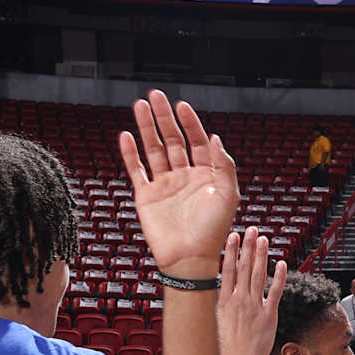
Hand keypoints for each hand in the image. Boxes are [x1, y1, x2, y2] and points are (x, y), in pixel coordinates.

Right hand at [120, 91, 239, 275]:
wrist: (189, 258)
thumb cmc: (212, 230)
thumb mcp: (228, 195)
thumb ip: (224, 165)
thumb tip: (215, 137)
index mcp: (205, 176)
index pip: (197, 142)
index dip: (190, 123)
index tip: (182, 106)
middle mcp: (184, 177)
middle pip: (172, 140)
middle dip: (164, 118)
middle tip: (156, 96)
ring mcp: (164, 185)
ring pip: (153, 150)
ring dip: (146, 128)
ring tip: (140, 106)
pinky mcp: (146, 196)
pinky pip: (136, 170)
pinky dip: (130, 153)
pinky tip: (126, 136)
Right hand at [215, 228, 285, 354]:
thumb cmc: (222, 351)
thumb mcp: (212, 325)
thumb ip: (214, 308)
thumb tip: (207, 298)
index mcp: (223, 302)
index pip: (227, 270)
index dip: (231, 251)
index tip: (233, 236)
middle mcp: (239, 300)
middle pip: (244, 267)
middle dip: (248, 246)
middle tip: (251, 230)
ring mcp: (254, 306)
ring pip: (258, 275)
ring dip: (261, 255)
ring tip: (263, 239)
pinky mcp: (268, 315)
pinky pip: (275, 292)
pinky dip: (278, 277)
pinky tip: (280, 263)